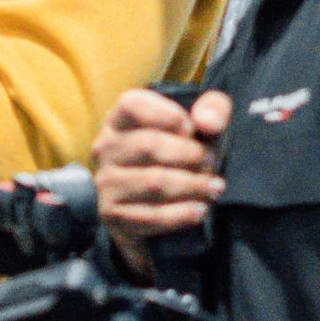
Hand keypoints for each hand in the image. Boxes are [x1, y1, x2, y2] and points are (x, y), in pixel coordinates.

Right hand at [90, 88, 231, 275]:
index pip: (132, 105)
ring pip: (153, 182)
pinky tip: (199, 210)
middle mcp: (106, 148)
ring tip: (213, 188)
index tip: (192, 129)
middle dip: (188, 154)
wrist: (159, 210)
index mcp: (120, 119)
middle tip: (211, 163)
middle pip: (148, 145)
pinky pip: (151, 215)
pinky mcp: (112, 214)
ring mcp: (106, 182)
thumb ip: (212, 111)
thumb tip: (207, 122)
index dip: (168, 115)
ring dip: (192, 185)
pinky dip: (182, 214)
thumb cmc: (181, 158)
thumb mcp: (200, 129)